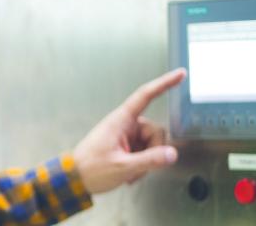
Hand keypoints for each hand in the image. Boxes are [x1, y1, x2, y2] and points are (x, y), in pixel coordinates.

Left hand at [72, 68, 185, 193]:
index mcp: (121, 120)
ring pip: (152, 145)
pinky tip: (130, 174)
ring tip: (130, 173)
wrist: (75, 180)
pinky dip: (142, 164)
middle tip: (140, 168)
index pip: (146, 96)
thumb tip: (172, 154)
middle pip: (156, 131)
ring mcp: (126, 136)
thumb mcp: (123, 166)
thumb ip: (150, 160)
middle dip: (154, 152)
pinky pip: (145, 152)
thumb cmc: (91, 168)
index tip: (180, 74)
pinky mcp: (126, 146)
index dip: (164, 83)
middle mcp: (125, 124)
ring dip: (146, 161)